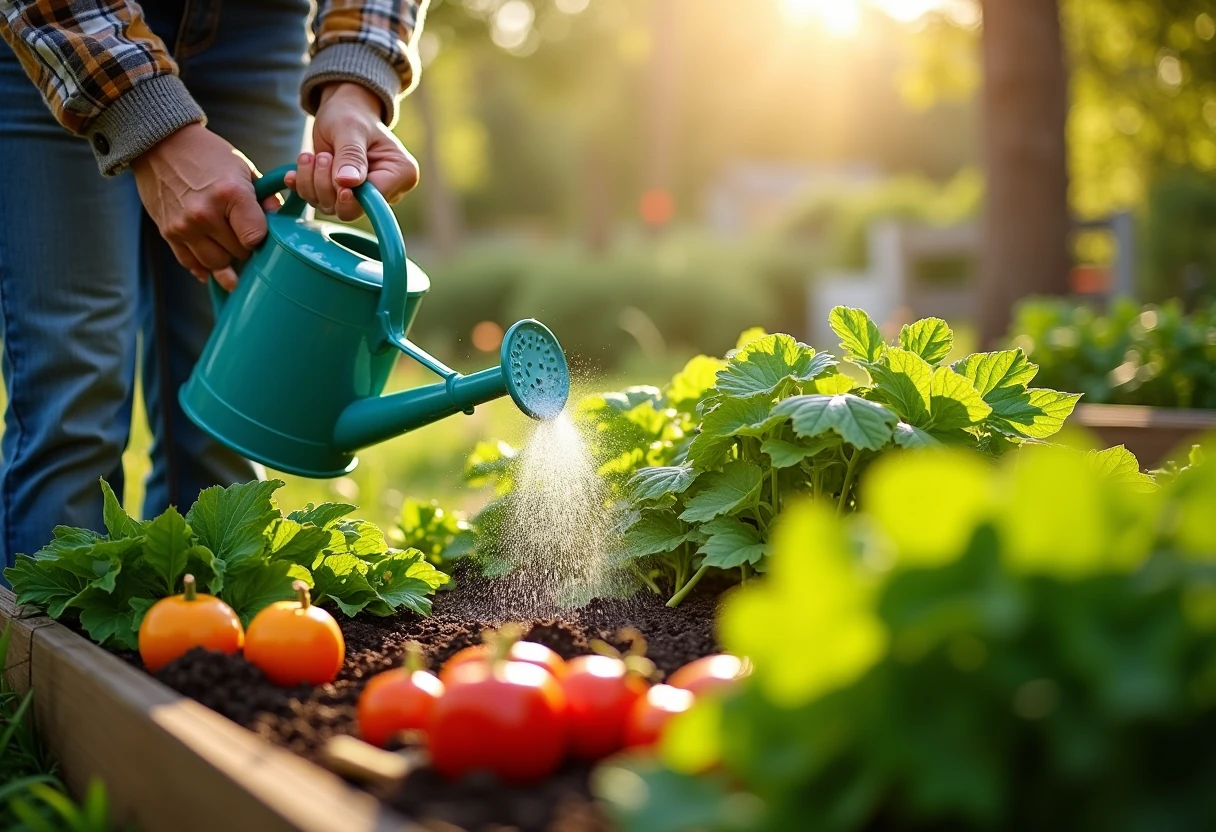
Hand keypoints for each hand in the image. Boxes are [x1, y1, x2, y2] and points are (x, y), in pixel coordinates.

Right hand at [132, 124, 273, 289]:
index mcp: (230, 194)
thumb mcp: (242, 168)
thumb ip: (263, 197)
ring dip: (226, 258)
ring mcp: (184, 226)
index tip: (259, 231)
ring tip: (227, 244)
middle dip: (245, 247)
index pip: (255, 238)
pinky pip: (191, 263)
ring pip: (216, 264)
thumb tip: (279, 218)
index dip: (261, 238)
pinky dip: (204, 265)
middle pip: (238, 253)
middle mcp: (205, 214)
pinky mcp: (167, 233)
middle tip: (243, 234)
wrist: (161, 144)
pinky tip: (212, 259)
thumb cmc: (208, 155)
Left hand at [287, 82, 418, 220]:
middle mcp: (387, 191)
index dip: (350, 195)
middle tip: (321, 156)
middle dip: (327, 185)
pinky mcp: (343, 197)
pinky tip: (296, 171)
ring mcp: (364, 196)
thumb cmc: (351, 114)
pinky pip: (319, 202)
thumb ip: (350, 156)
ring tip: (309, 156)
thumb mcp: (350, 129)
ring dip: (312, 183)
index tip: (336, 176)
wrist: (343, 110)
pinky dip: (304, 186)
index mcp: (400, 174)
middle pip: (351, 209)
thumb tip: (347, 183)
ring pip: (331, 206)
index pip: (375, 200)